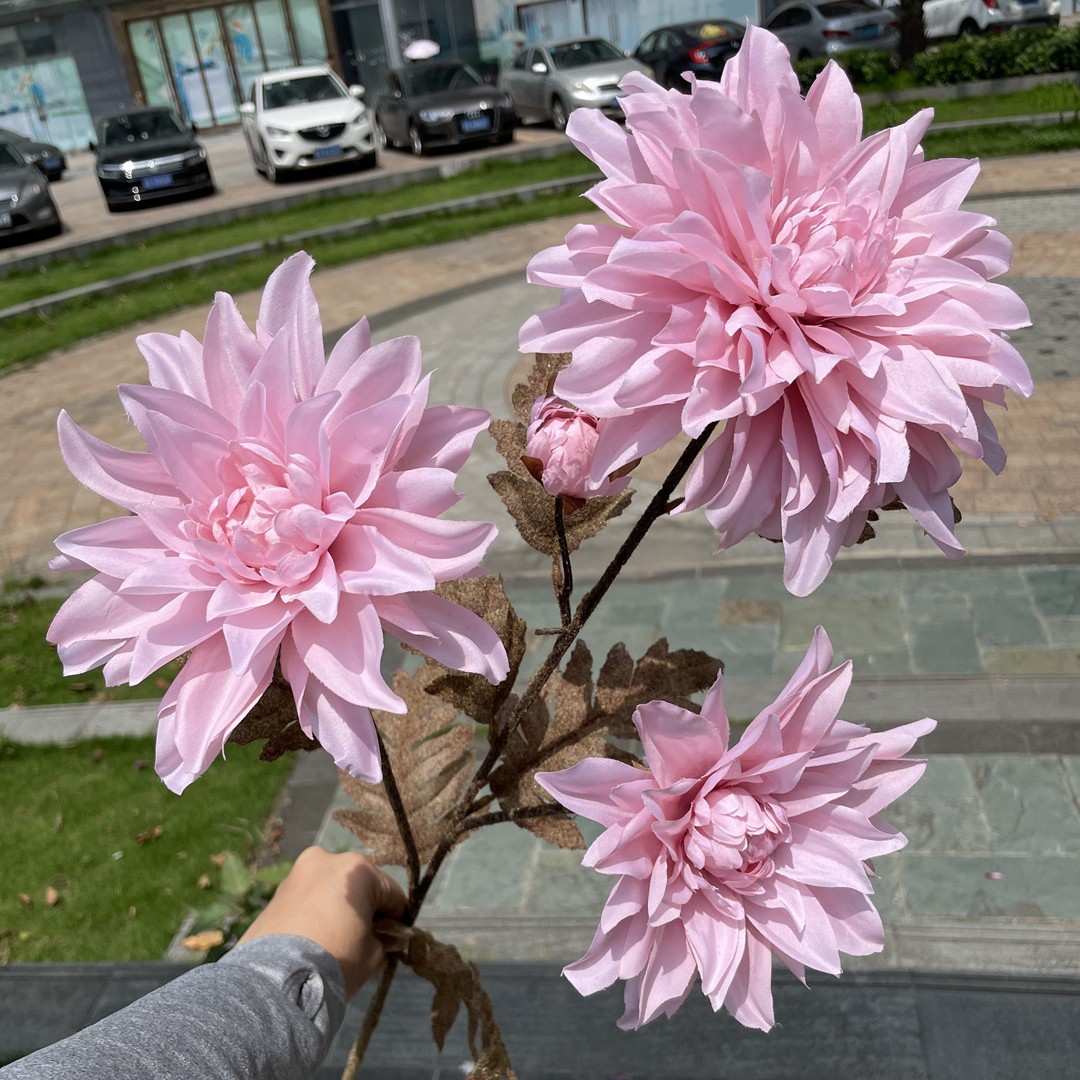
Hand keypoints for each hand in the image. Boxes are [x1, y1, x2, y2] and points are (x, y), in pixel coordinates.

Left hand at [239, 846, 407, 996]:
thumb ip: (385, 940)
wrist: (275, 982)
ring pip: (330, 891)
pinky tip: (311, 942)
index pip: (392, 895)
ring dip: (337, 910)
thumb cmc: (334, 961)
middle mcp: (326, 859)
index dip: (397, 920)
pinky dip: (314, 914)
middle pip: (359, 887)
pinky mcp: (276, 892)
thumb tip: (385, 938)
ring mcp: (297, 873)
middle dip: (364, 911)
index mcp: (357, 867)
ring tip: (332, 944)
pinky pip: (307, 900)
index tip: (393, 942)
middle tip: (361, 943)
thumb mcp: (374, 956)